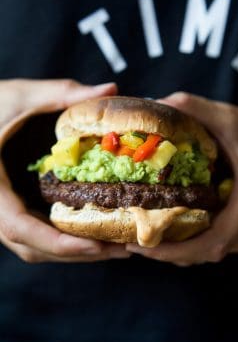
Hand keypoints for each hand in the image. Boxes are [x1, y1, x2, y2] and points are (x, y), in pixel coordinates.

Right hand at [0, 79, 130, 262]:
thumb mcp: (18, 96)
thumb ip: (60, 93)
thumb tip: (110, 88)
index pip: (20, 229)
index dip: (59, 243)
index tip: (97, 246)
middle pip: (35, 248)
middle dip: (78, 253)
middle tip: (121, 249)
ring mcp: (0, 213)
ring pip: (35, 247)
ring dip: (73, 251)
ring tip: (114, 246)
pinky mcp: (10, 209)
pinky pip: (35, 235)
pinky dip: (63, 240)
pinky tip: (91, 231)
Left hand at [126, 92, 237, 265]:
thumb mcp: (234, 121)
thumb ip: (199, 109)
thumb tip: (158, 103)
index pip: (209, 245)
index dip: (172, 252)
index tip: (141, 246)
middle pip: (201, 253)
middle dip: (165, 251)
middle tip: (132, 240)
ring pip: (206, 250)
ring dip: (175, 248)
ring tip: (144, 234)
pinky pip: (212, 242)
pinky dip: (188, 240)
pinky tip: (168, 226)